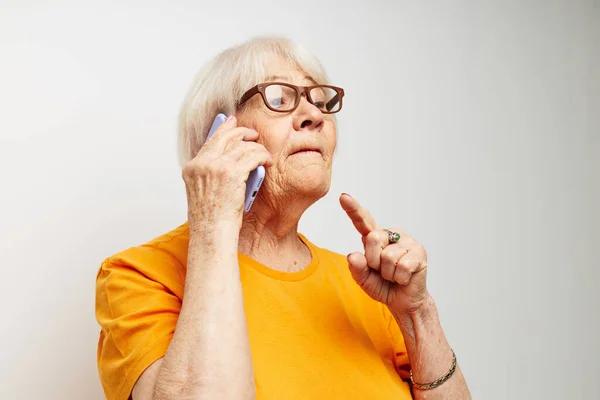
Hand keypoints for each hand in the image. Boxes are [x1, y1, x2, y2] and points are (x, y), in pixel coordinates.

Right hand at [182, 116, 272, 228]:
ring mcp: (216, 166)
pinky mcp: (232, 172)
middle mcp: (202, 164)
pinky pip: (253, 155)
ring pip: (242, 145)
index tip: (231, 121)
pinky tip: (267, 162)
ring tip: (264, 155)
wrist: (212, 233)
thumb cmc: (211, 219)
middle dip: (242, 132)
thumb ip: (210, 174)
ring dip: (257, 148)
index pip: (209, 141)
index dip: (223, 129)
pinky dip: (263, 156)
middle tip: (253, 134)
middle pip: (225, 137)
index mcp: (192, 168)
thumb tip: (228, 159)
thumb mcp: (203, 192)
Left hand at [340, 193, 428, 313]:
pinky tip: (404, 278)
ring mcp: (407, 241)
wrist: (403, 301)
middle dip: (374, 262)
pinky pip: (402, 267)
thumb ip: (356, 268)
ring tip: (394, 275)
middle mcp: (391, 234)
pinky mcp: (420, 252)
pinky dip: (400, 278)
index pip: (363, 221)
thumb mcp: (363, 279)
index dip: (353, 209)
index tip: (343, 197)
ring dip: (388, 273)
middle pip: (373, 238)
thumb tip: (353, 255)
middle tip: (382, 271)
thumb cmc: (382, 285)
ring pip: (388, 257)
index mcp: (375, 237)